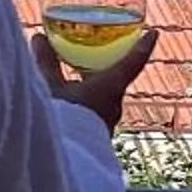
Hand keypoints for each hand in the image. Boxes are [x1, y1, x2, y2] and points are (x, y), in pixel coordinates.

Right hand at [32, 23, 157, 137]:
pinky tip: (69, 104)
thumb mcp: (51, 87)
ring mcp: (105, 122)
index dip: (143, 45)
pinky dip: (85, 102)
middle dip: (110, 66)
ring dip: (93, 86)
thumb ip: (46, 63)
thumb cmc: (61, 118)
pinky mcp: (94, 135)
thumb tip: (38, 37)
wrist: (61, 159)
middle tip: (103, 52)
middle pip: (117, 79)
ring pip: (103, 97)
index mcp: (110, 87)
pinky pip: (93, 111)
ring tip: (77, 79)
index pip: (133, 61)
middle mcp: (113, 104)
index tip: (153, 32)